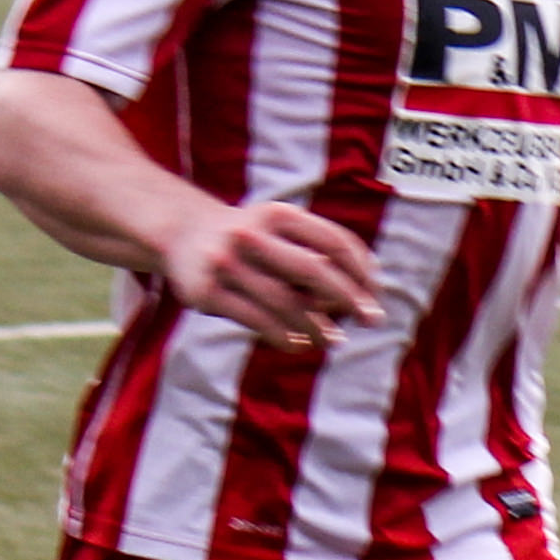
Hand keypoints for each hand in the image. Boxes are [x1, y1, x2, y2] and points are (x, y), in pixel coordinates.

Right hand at [162, 198, 379, 349]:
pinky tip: (300, 345)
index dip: (362, 269)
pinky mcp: (206, 293)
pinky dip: (285, 338)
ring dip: (318, 327)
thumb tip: (366, 294)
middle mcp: (250, 234)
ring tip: (336, 340)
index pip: (334, 241)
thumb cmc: (251, 238)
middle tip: (372, 319)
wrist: (183, 234)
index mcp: (277, 214)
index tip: (377, 293)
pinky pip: (258, 323)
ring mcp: (226, 263)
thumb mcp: (281, 229)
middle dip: (350, 298)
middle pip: (314, 271)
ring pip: (286, 303)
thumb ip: (319, 250)